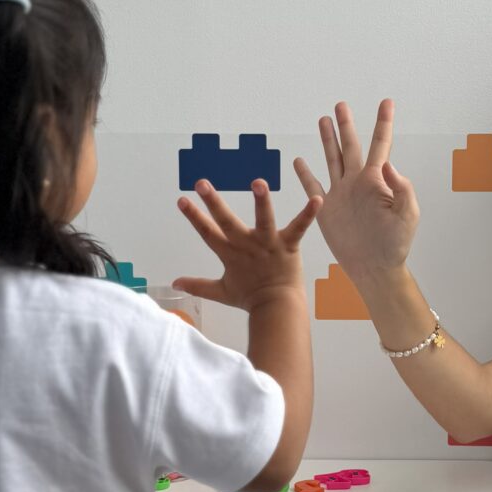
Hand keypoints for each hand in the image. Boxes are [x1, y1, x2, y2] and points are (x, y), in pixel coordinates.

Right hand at [174, 179, 321, 310]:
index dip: (194, 216)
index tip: (182, 199)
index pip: (207, 232)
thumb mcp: (220, 291)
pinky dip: (308, 214)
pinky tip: (317, 199)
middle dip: (213, 202)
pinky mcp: (288, 245)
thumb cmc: (251, 299)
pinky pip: (299, 227)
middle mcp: (246, 245)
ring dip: (261, 201)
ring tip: (259, 182)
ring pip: (263, 219)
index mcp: (230, 253)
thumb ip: (197, 285)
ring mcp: (268, 244)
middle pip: (227, 221)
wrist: (277, 308)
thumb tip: (175, 283)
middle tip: (202, 183)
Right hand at [294, 100, 418, 282]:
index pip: (381, 144)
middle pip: (350, 146)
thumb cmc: (395, 243)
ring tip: (323, 120)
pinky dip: (305, 173)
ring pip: (332, 159)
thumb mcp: (407, 215)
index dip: (383, 123)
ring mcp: (341, 194)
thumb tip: (389, 164)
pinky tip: (299, 160)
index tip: (387, 102)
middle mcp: (357, 182)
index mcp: (376, 180)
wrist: (374, 266)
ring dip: (327, 140)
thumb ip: (401, 189)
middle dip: (346, 125)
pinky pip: (312, 186)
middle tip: (341, 105)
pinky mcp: (326, 208)